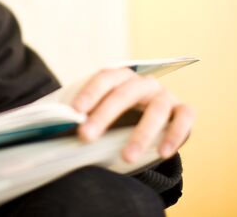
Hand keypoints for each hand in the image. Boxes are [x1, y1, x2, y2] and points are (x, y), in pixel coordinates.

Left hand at [72, 67, 193, 162]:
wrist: (149, 131)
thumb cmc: (117, 122)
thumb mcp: (100, 117)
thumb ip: (82, 119)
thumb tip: (51, 128)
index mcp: (121, 78)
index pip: (105, 78)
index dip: (90, 93)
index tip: (74, 112)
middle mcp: (144, 83)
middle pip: (125, 93)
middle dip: (104, 115)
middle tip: (85, 137)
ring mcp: (165, 96)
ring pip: (157, 109)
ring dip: (142, 133)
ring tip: (127, 157)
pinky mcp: (183, 110)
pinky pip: (185, 117)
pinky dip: (175, 134)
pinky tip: (163, 153)